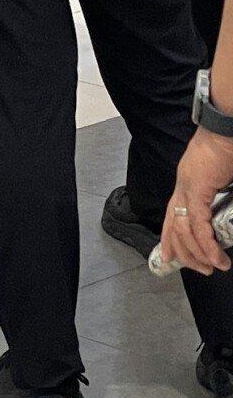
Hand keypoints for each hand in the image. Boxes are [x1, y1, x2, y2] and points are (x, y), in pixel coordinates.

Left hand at [160, 127, 232, 275]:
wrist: (227, 128)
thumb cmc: (229, 147)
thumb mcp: (224, 179)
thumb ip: (221, 197)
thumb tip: (224, 218)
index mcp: (188, 181)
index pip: (172, 214)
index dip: (169, 237)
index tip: (170, 256)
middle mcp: (183, 185)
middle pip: (173, 225)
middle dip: (183, 252)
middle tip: (201, 269)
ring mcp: (188, 186)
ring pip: (183, 229)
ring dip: (198, 252)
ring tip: (215, 267)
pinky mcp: (197, 188)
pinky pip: (197, 224)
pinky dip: (206, 244)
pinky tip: (216, 257)